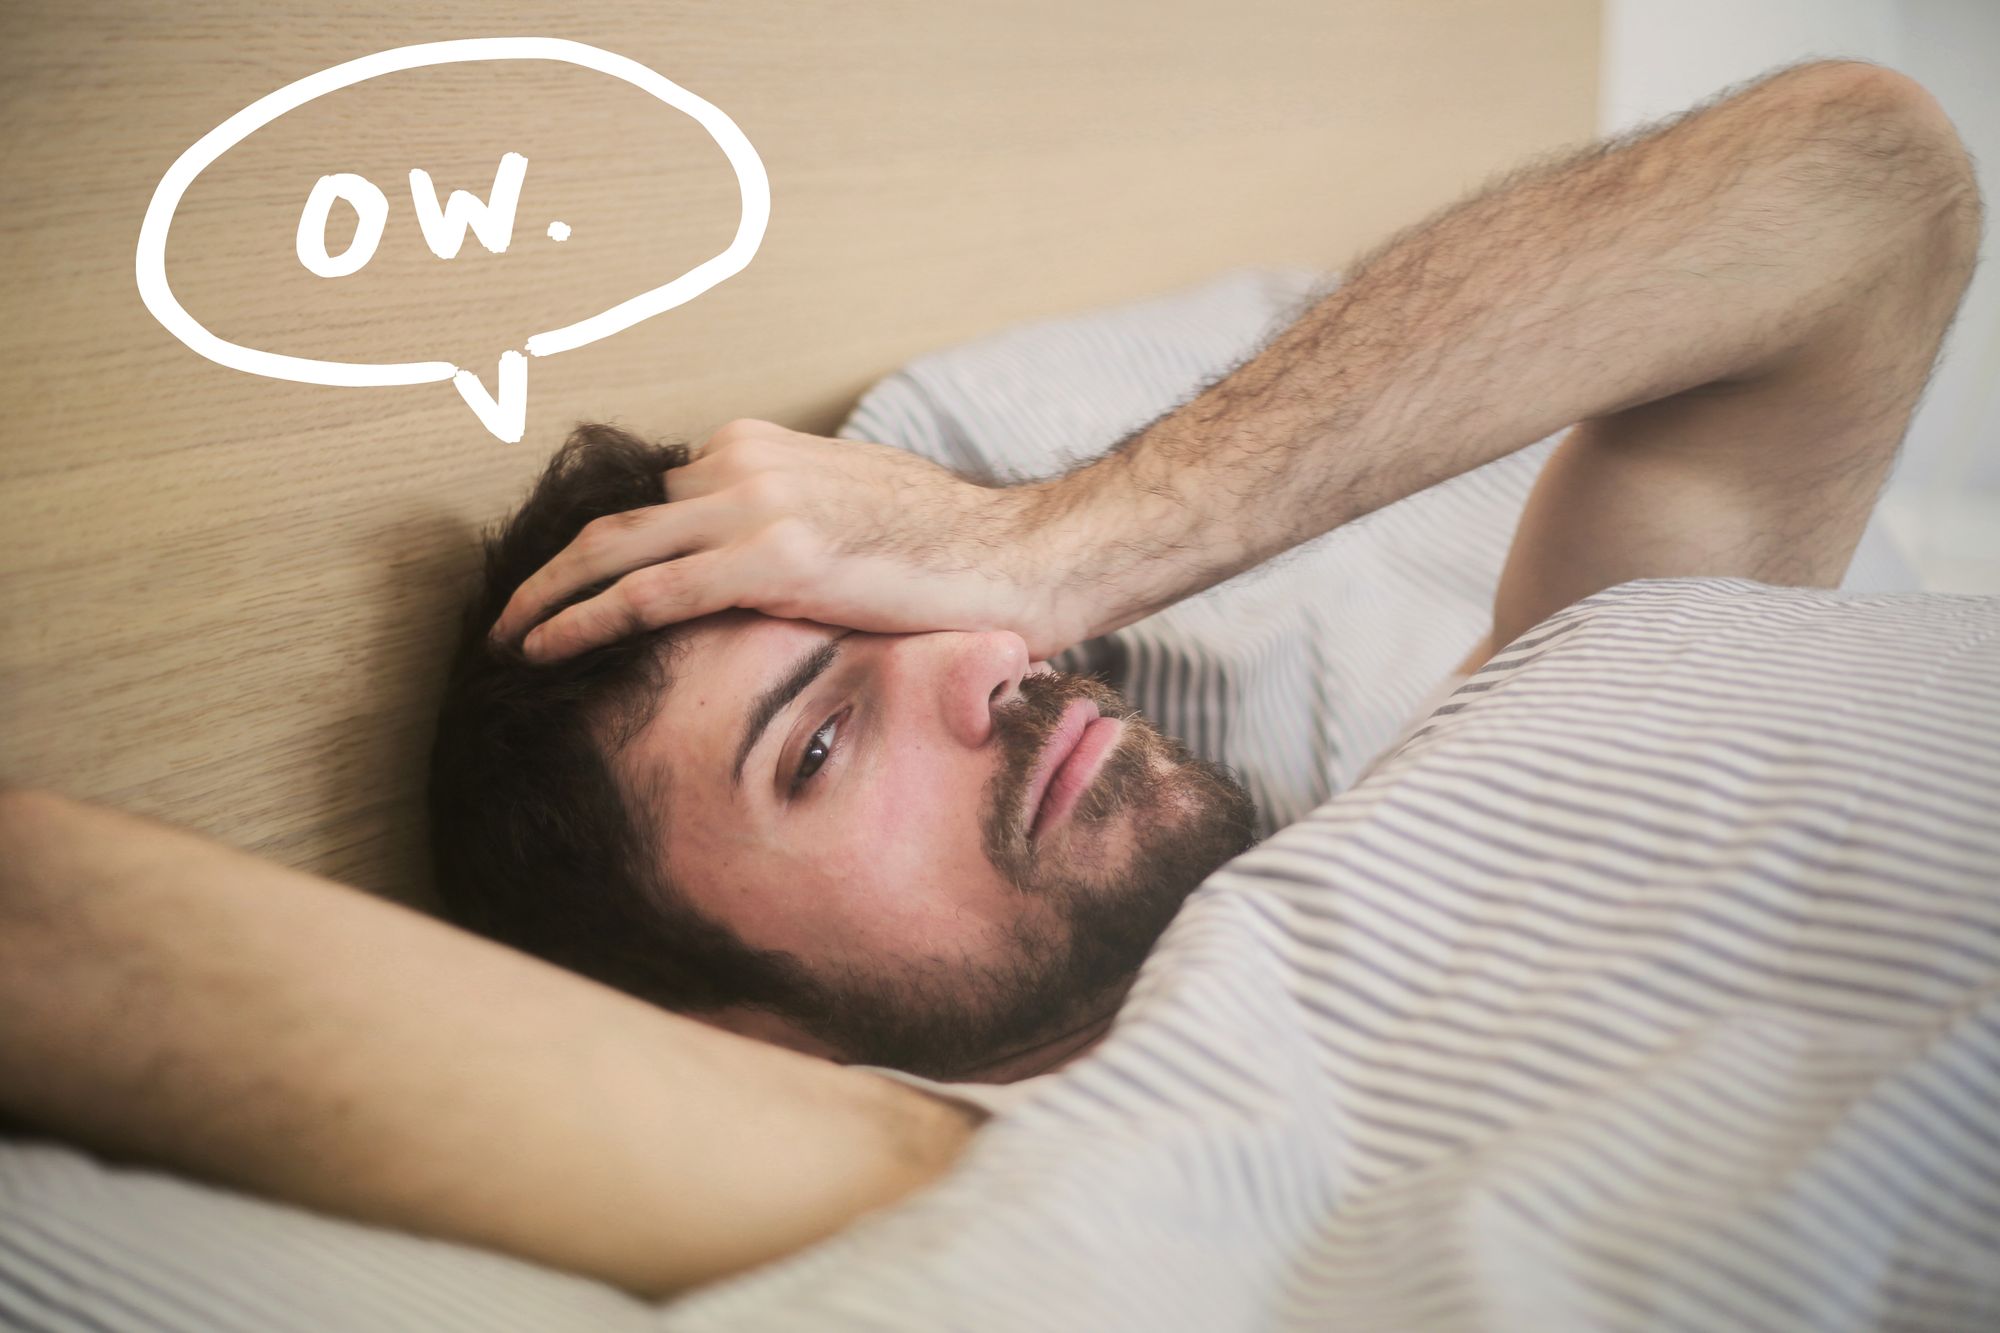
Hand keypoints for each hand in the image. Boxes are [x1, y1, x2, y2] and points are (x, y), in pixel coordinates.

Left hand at [492, 419, 1083, 662]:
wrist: (1023, 555)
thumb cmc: (951, 552)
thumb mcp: (852, 515)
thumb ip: (789, 524)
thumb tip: (752, 572)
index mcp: (763, 449)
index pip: (655, 497)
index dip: (600, 546)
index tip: (563, 586)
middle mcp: (747, 462)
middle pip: (616, 514)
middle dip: (552, 566)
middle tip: (507, 613)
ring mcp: (757, 505)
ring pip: (613, 548)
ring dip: (546, 595)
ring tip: (506, 637)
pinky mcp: (772, 560)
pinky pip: (649, 593)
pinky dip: (583, 620)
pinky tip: (541, 649)